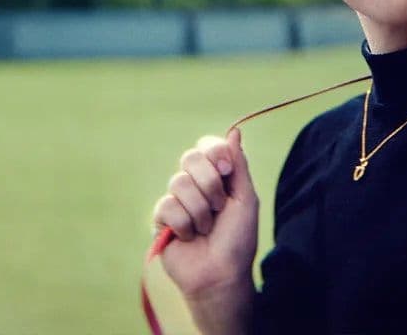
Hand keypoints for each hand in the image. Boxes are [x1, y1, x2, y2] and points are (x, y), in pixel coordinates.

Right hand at [152, 129, 258, 303]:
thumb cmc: (237, 239)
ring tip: (206, 228)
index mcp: (217, 176)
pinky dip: (184, 224)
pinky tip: (189, 237)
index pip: (206, 146)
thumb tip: (234, 131)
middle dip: (210, 183)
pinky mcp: (161, 219)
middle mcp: (196, 184)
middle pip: (190, 157)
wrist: (221, 274)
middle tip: (220, 206)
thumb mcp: (246, 199)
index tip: (227, 171)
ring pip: (178, 182)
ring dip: (200, 210)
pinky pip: (166, 206)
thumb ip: (238, 165)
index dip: (215, 153)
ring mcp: (177, 200)